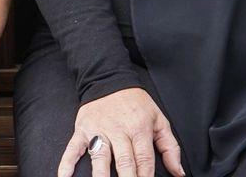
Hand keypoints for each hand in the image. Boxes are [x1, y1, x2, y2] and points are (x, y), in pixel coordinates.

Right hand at [59, 87, 183, 176]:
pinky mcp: (82, 130)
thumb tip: (178, 173)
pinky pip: (73, 148)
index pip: (144, 160)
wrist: (108, 78)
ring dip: (101, 176)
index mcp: (139, 129)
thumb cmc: (135, 103)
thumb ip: (170, 147)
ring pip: (100, 158)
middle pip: (124, 162)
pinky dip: (67, 163)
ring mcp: (98, 130)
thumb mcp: (158, 119)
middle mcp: (118, 131)